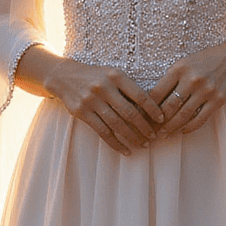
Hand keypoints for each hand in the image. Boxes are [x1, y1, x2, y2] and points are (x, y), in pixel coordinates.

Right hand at [33, 54, 163, 155]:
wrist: (63, 76)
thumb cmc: (95, 76)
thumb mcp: (112, 74)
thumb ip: (127, 88)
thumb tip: (150, 109)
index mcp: (116, 76)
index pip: (139, 95)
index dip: (152, 109)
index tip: (161, 119)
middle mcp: (104, 87)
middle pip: (129, 112)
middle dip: (144, 127)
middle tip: (153, 136)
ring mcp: (91, 100)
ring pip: (116, 124)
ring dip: (132, 137)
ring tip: (143, 144)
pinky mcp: (82, 112)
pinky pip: (102, 132)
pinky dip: (115, 143)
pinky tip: (125, 150)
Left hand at [151, 41, 225, 137]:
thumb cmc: (203, 62)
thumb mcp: (184, 64)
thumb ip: (170, 79)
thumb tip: (152, 100)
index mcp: (179, 69)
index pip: (158, 92)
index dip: (148, 107)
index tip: (142, 116)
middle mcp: (192, 79)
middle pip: (169, 106)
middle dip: (158, 122)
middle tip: (150, 130)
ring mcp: (206, 90)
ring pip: (183, 115)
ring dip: (171, 127)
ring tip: (164, 134)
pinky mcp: (218, 100)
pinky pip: (200, 119)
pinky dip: (189, 128)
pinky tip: (182, 131)